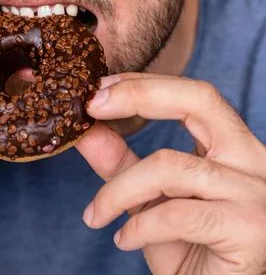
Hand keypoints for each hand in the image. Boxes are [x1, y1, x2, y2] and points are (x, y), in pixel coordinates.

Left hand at [76, 73, 265, 274]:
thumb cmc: (187, 249)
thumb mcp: (147, 199)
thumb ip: (121, 163)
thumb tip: (86, 131)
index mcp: (232, 148)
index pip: (194, 95)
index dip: (143, 85)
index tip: (97, 91)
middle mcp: (253, 161)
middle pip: (200, 100)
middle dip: (138, 95)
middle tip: (92, 107)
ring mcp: (257, 194)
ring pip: (170, 166)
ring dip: (118, 191)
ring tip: (96, 215)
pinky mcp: (251, 230)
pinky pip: (178, 214)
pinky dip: (138, 226)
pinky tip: (124, 239)